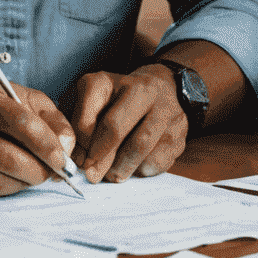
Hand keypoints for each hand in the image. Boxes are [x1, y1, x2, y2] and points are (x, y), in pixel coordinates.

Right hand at [0, 73, 76, 197]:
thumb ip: (40, 111)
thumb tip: (66, 145)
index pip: (17, 120)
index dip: (46, 143)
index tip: (63, 156)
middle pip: (6, 157)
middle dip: (39, 170)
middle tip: (54, 173)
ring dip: (23, 184)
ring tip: (35, 177)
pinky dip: (2, 190)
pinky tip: (11, 181)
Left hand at [69, 64, 187, 183]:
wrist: (162, 89)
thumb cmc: (116, 102)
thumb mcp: (90, 104)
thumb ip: (78, 126)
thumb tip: (77, 158)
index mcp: (108, 81)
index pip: (89, 111)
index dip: (80, 139)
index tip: (77, 159)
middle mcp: (140, 89)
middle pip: (115, 127)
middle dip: (101, 157)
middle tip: (92, 175)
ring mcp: (164, 108)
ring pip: (140, 145)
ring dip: (122, 167)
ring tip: (112, 176)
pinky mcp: (180, 130)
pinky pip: (159, 158)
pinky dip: (143, 169)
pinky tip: (134, 169)